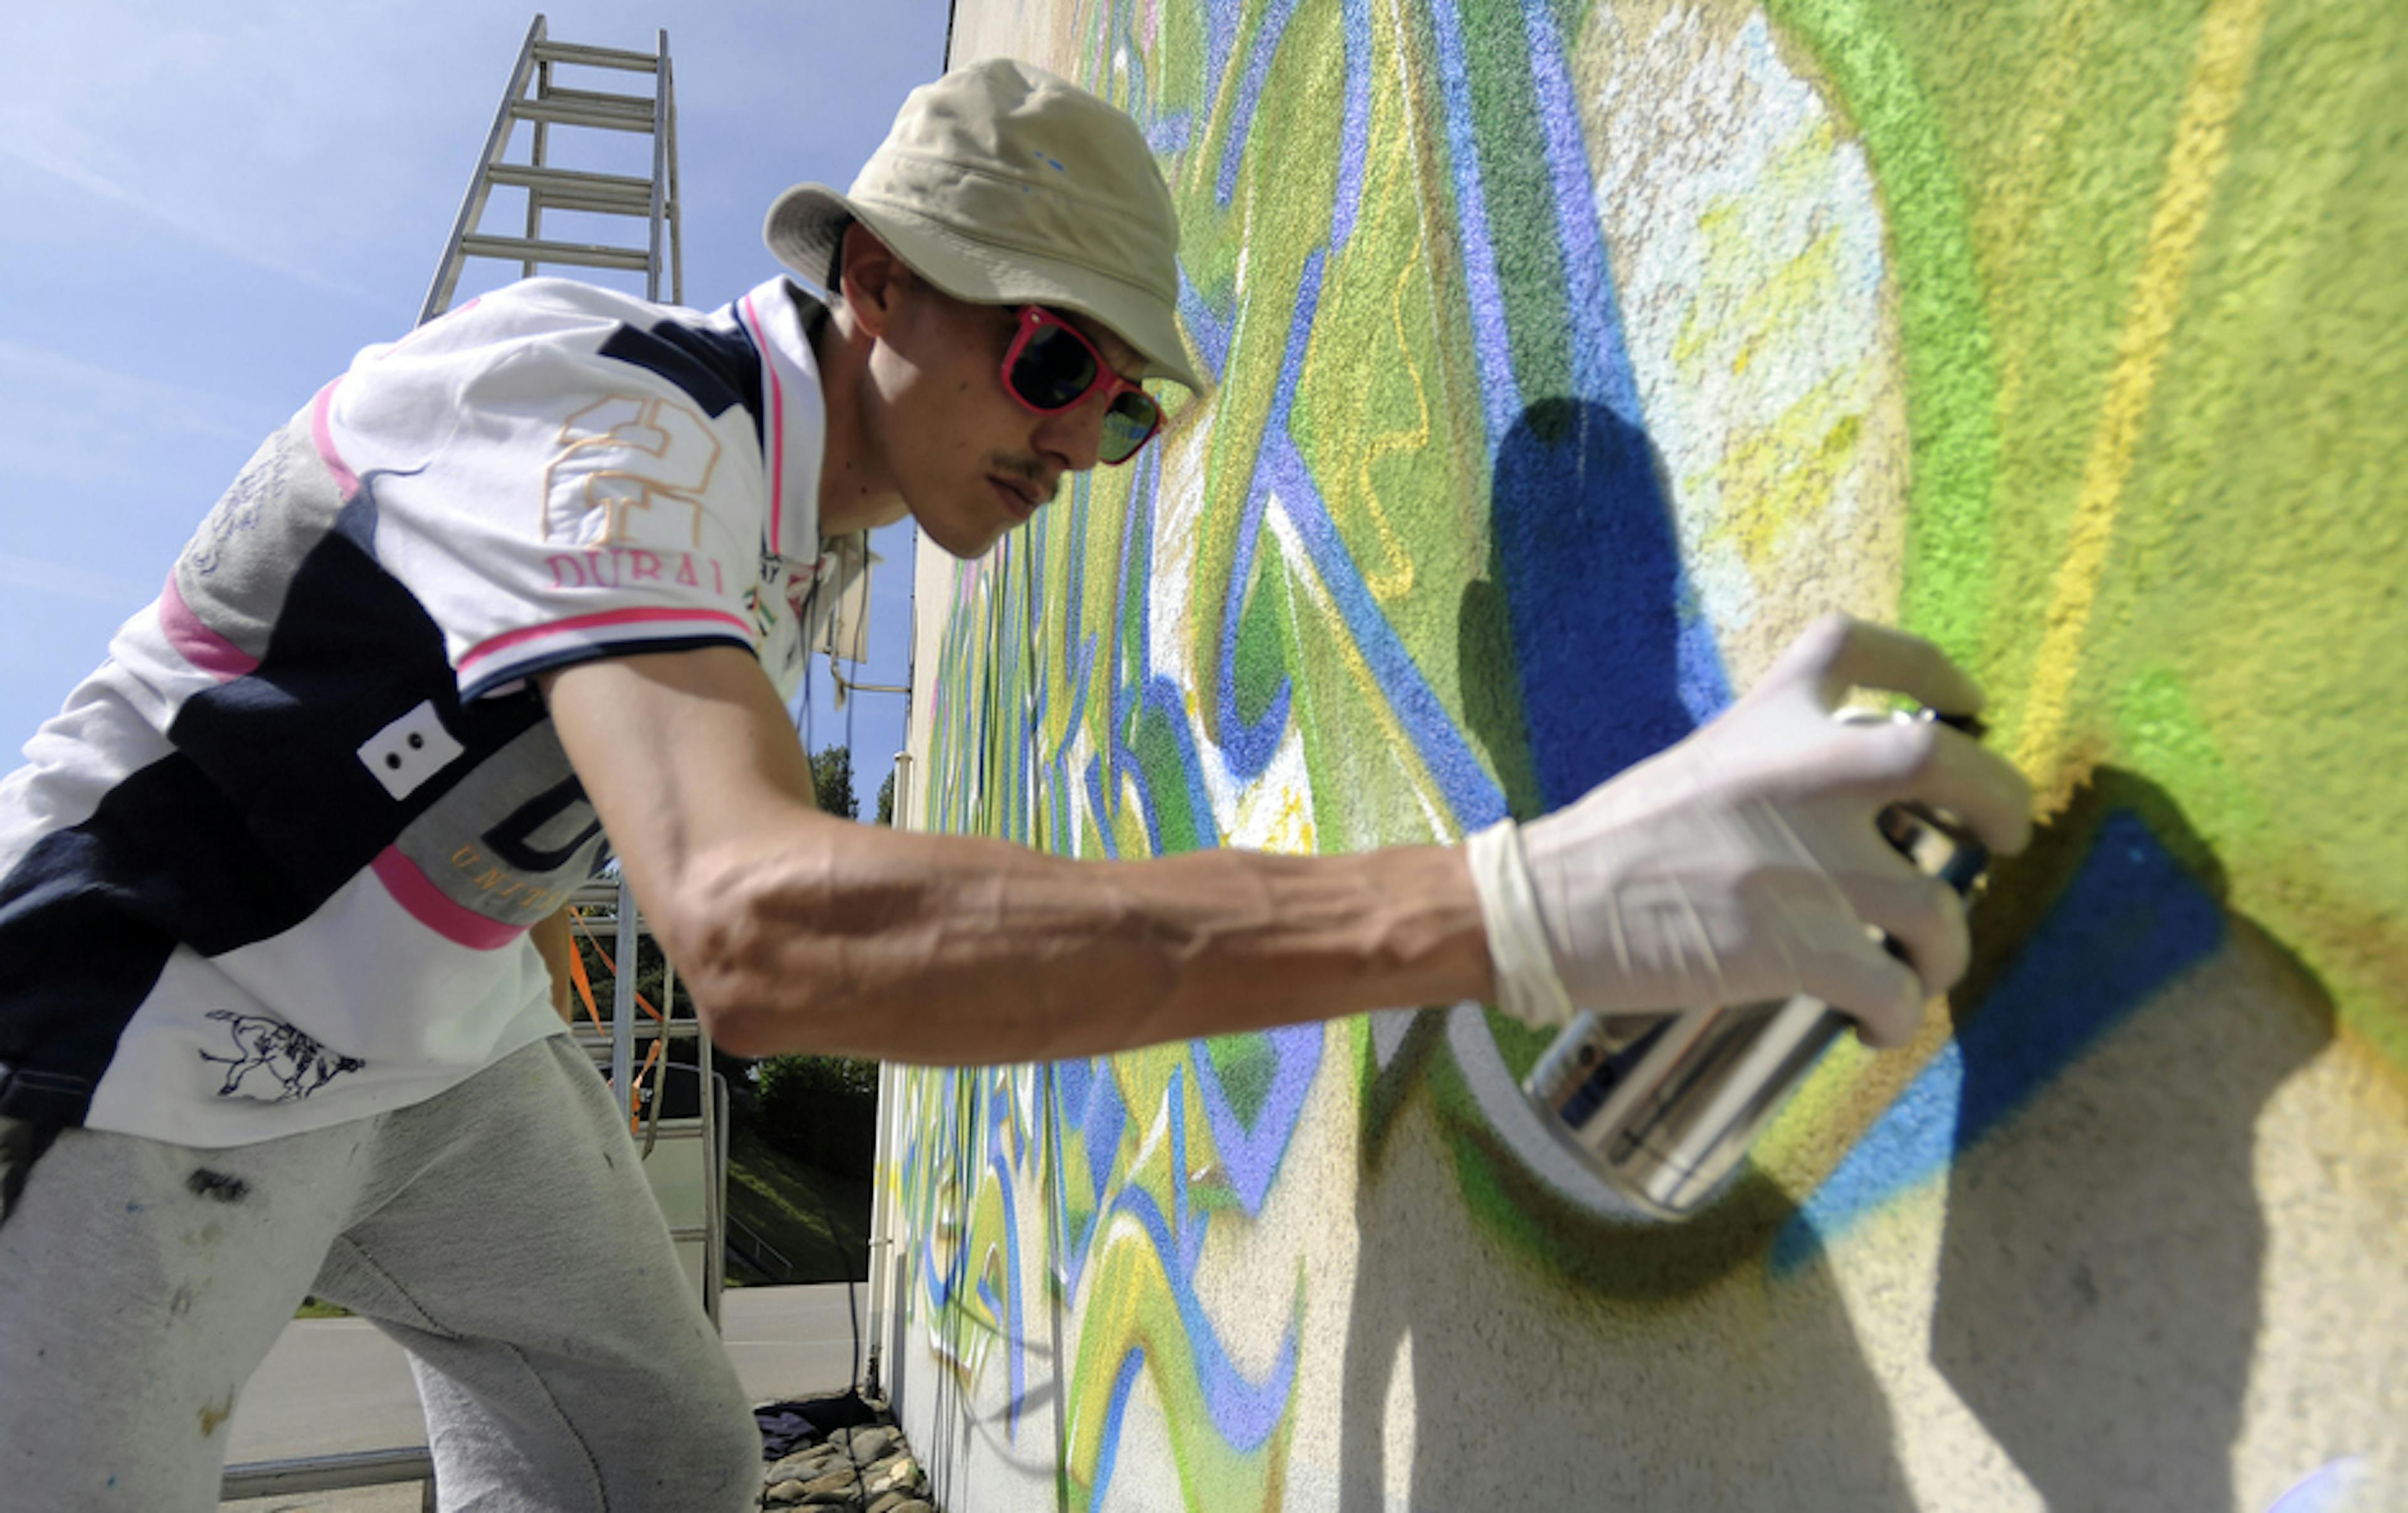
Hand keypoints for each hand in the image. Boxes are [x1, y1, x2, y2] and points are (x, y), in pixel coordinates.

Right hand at [1465, 615, 2033, 1046]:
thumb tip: (1849, 813)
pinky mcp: (1801, 946)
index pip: (1863, 651)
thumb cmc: (1613, 847)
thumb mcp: (1699, 768)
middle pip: (1944, 765)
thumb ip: (1771, 770)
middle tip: (2002, 839)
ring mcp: (1809, 860)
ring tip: (1921, 971)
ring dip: (1946, 949)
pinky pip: (1895, 987)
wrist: (1546, 907)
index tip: (1964, 711)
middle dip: (2000, 806)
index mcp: (1769, 718)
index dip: (1934, 676)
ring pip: (1937, 907)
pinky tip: (1875, 1022)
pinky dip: (1899, 1014)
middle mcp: (1801, 771)